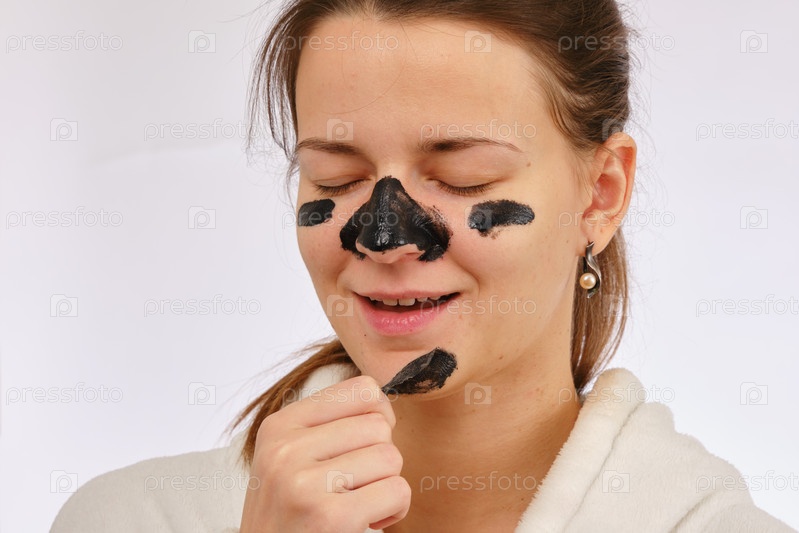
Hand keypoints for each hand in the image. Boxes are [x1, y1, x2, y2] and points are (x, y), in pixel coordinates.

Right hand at [240, 375, 410, 532]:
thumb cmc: (290, 512)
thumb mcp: (288, 457)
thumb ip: (326, 424)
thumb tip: (380, 399)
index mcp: (279, 426)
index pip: (361, 389)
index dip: (381, 413)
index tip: (369, 441)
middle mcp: (286, 450)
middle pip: (379, 426)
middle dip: (380, 457)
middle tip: (358, 483)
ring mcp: (305, 483)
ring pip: (391, 457)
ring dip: (387, 485)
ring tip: (360, 502)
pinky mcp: (331, 517)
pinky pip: (397, 491)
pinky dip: (395, 510)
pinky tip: (368, 520)